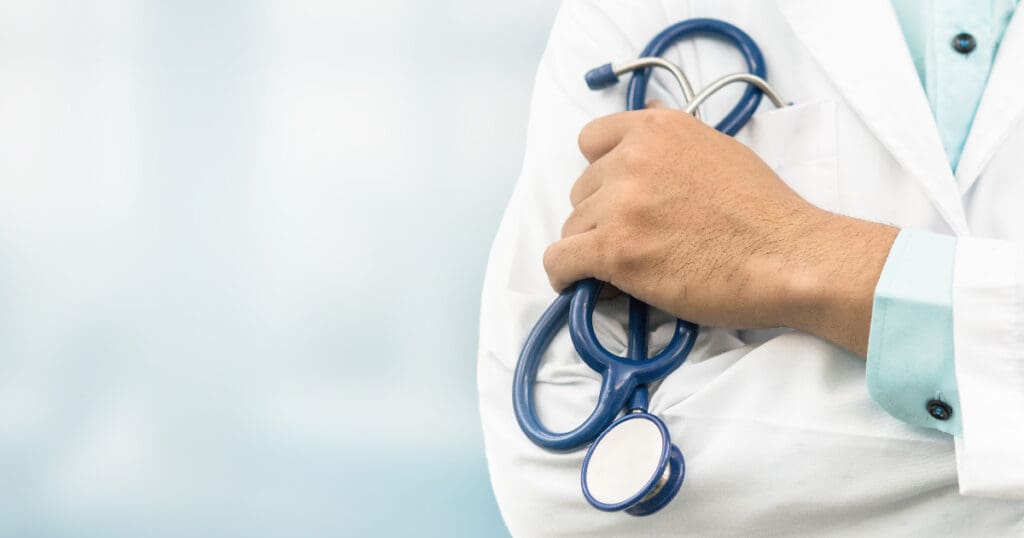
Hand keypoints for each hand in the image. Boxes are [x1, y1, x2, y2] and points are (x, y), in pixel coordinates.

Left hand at [543, 105, 897, 354]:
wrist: (789, 257)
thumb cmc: (764, 212)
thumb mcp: (717, 148)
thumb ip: (671, 137)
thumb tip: (643, 109)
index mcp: (657, 128)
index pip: (590, 141)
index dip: (601, 173)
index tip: (617, 197)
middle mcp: (632, 158)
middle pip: (581, 191)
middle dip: (601, 217)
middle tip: (639, 241)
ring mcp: (621, 204)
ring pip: (571, 228)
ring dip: (592, 249)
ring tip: (632, 268)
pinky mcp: (615, 250)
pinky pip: (558, 262)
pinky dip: (565, 276)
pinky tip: (584, 286)